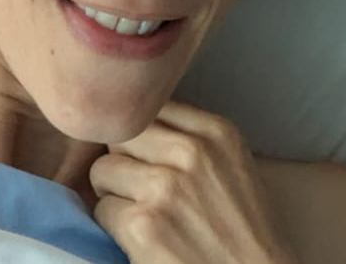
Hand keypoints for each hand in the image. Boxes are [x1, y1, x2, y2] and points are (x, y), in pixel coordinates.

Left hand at [90, 101, 297, 263]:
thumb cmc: (244, 228)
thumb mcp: (232, 164)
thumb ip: (194, 137)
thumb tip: (142, 124)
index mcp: (218, 132)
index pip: (154, 106)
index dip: (144, 134)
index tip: (148, 155)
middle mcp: (192, 151)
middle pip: (124, 133)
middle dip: (123, 159)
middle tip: (138, 187)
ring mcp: (166, 186)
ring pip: (104, 168)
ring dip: (113, 192)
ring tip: (140, 212)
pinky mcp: (143, 225)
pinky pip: (102, 208)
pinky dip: (112, 226)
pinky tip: (139, 238)